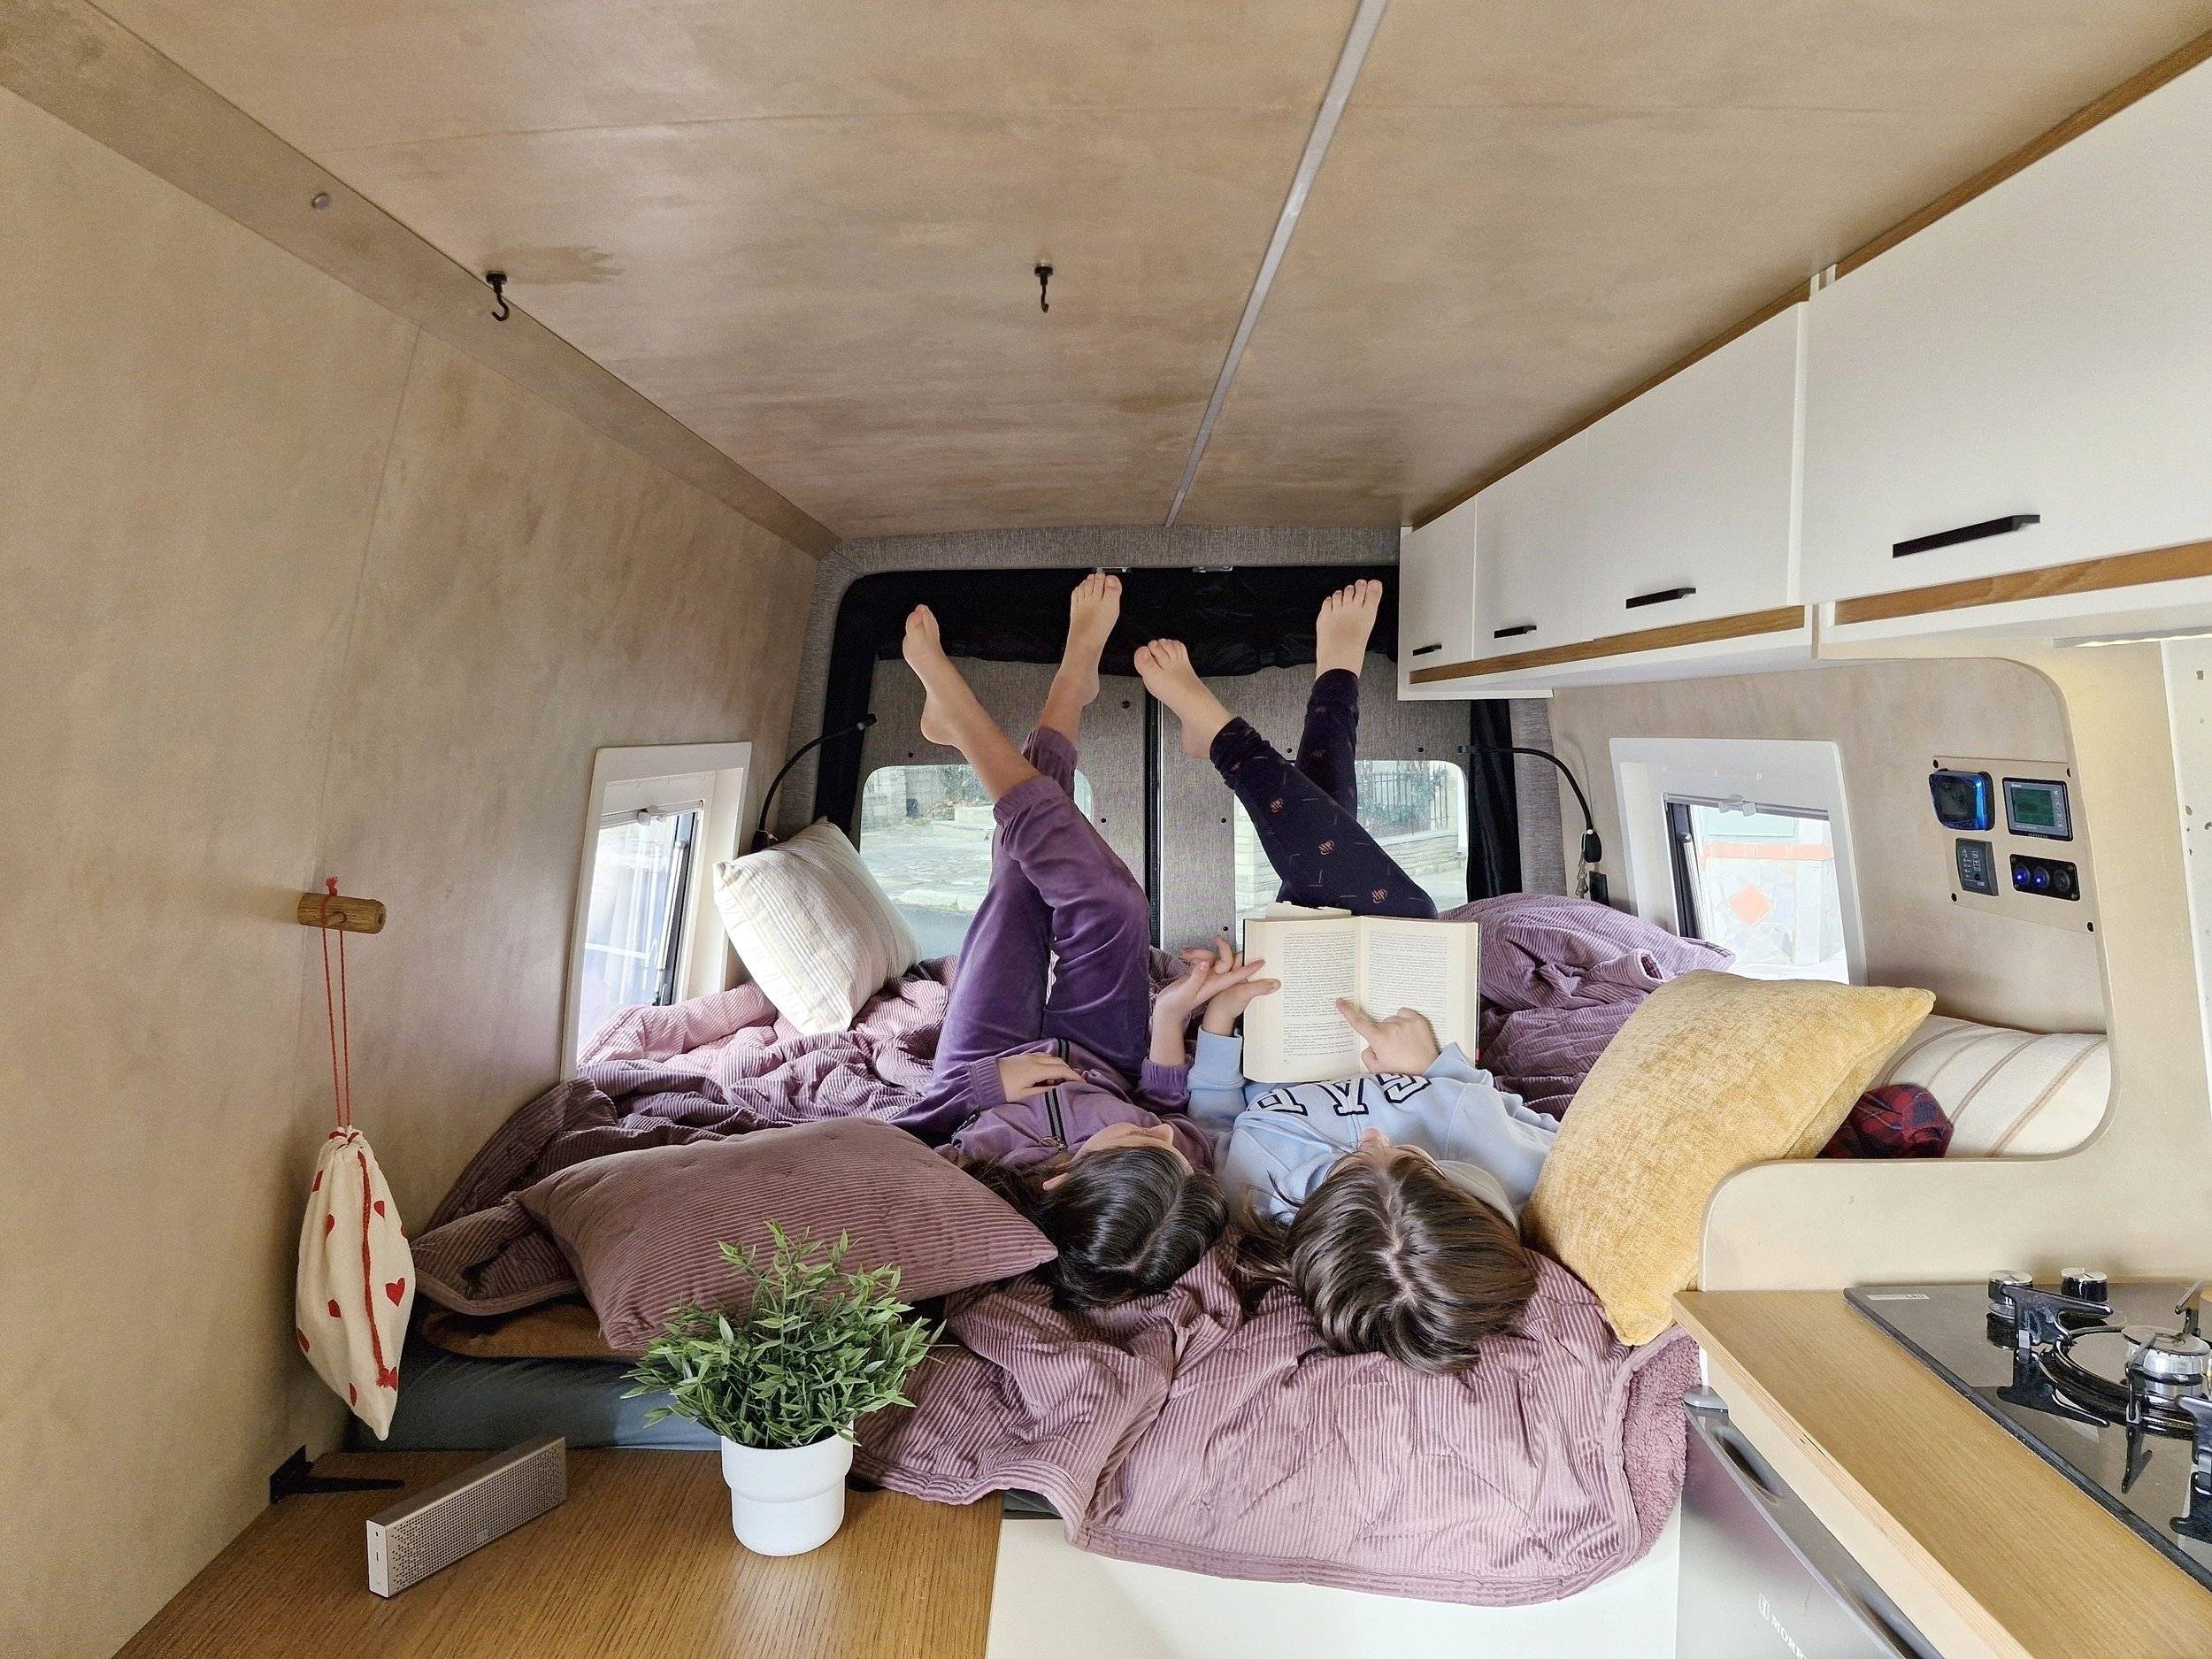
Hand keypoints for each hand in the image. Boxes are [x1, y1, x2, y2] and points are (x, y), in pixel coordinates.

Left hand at [996, 1051, 1082, 1100]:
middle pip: (1058, 1061)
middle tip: (1073, 1082)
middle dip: (1068, 1070)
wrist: (984, 1079)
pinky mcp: (1023, 1057)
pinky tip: (1046, 1074)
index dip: (1074, 1076)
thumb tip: (1059, 1089)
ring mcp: (1029, 1056)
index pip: (1062, 1070)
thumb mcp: (1024, 1095)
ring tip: (1059, 1081)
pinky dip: (1050, 1063)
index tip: (1082, 1083)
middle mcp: (1035, 1060)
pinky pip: (1043, 1056)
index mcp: (1037, 1069)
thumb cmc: (1004, 1090)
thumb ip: (1044, 1091)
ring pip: (1051, 1057)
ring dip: (1059, 1066)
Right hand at [1153, 937, 1276, 1030]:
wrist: (1166, 1012)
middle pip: (1225, 961)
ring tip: (1187, 952)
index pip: (1238, 974)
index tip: (1261, 961)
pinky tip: (1186, 956)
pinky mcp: (1198, 976)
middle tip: (1217, 939)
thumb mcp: (1187, 991)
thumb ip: (1196, 977)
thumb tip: (1206, 963)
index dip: (1250, 968)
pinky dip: (1195, 956)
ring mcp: (1206, 978)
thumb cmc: (1176, 1005)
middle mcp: (1213, 981)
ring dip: (1201, 953)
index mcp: (1215, 985)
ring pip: (1212, 959)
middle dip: (1220, 949)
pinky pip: (1202, 962)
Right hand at [1336, 1000, 1441, 1075]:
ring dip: (1393, 1028)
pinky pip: (1404, 1013)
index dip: (1347, 1011)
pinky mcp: (1418, 1020)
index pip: (1358, 1023)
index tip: (1340, 1001)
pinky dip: (1404, 1019)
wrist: (1428, 1071)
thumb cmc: (1401, 1073)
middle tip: (1391, 1050)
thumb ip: (1367, 1056)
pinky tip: (1408, 1033)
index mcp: (1378, 1039)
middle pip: (1378, 1025)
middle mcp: (1390, 1027)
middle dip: (1380, 1034)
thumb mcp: (1376, 1070)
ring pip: (1391, 1020)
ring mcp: (1405, 1022)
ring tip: (1403, 1044)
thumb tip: (1370, 1045)